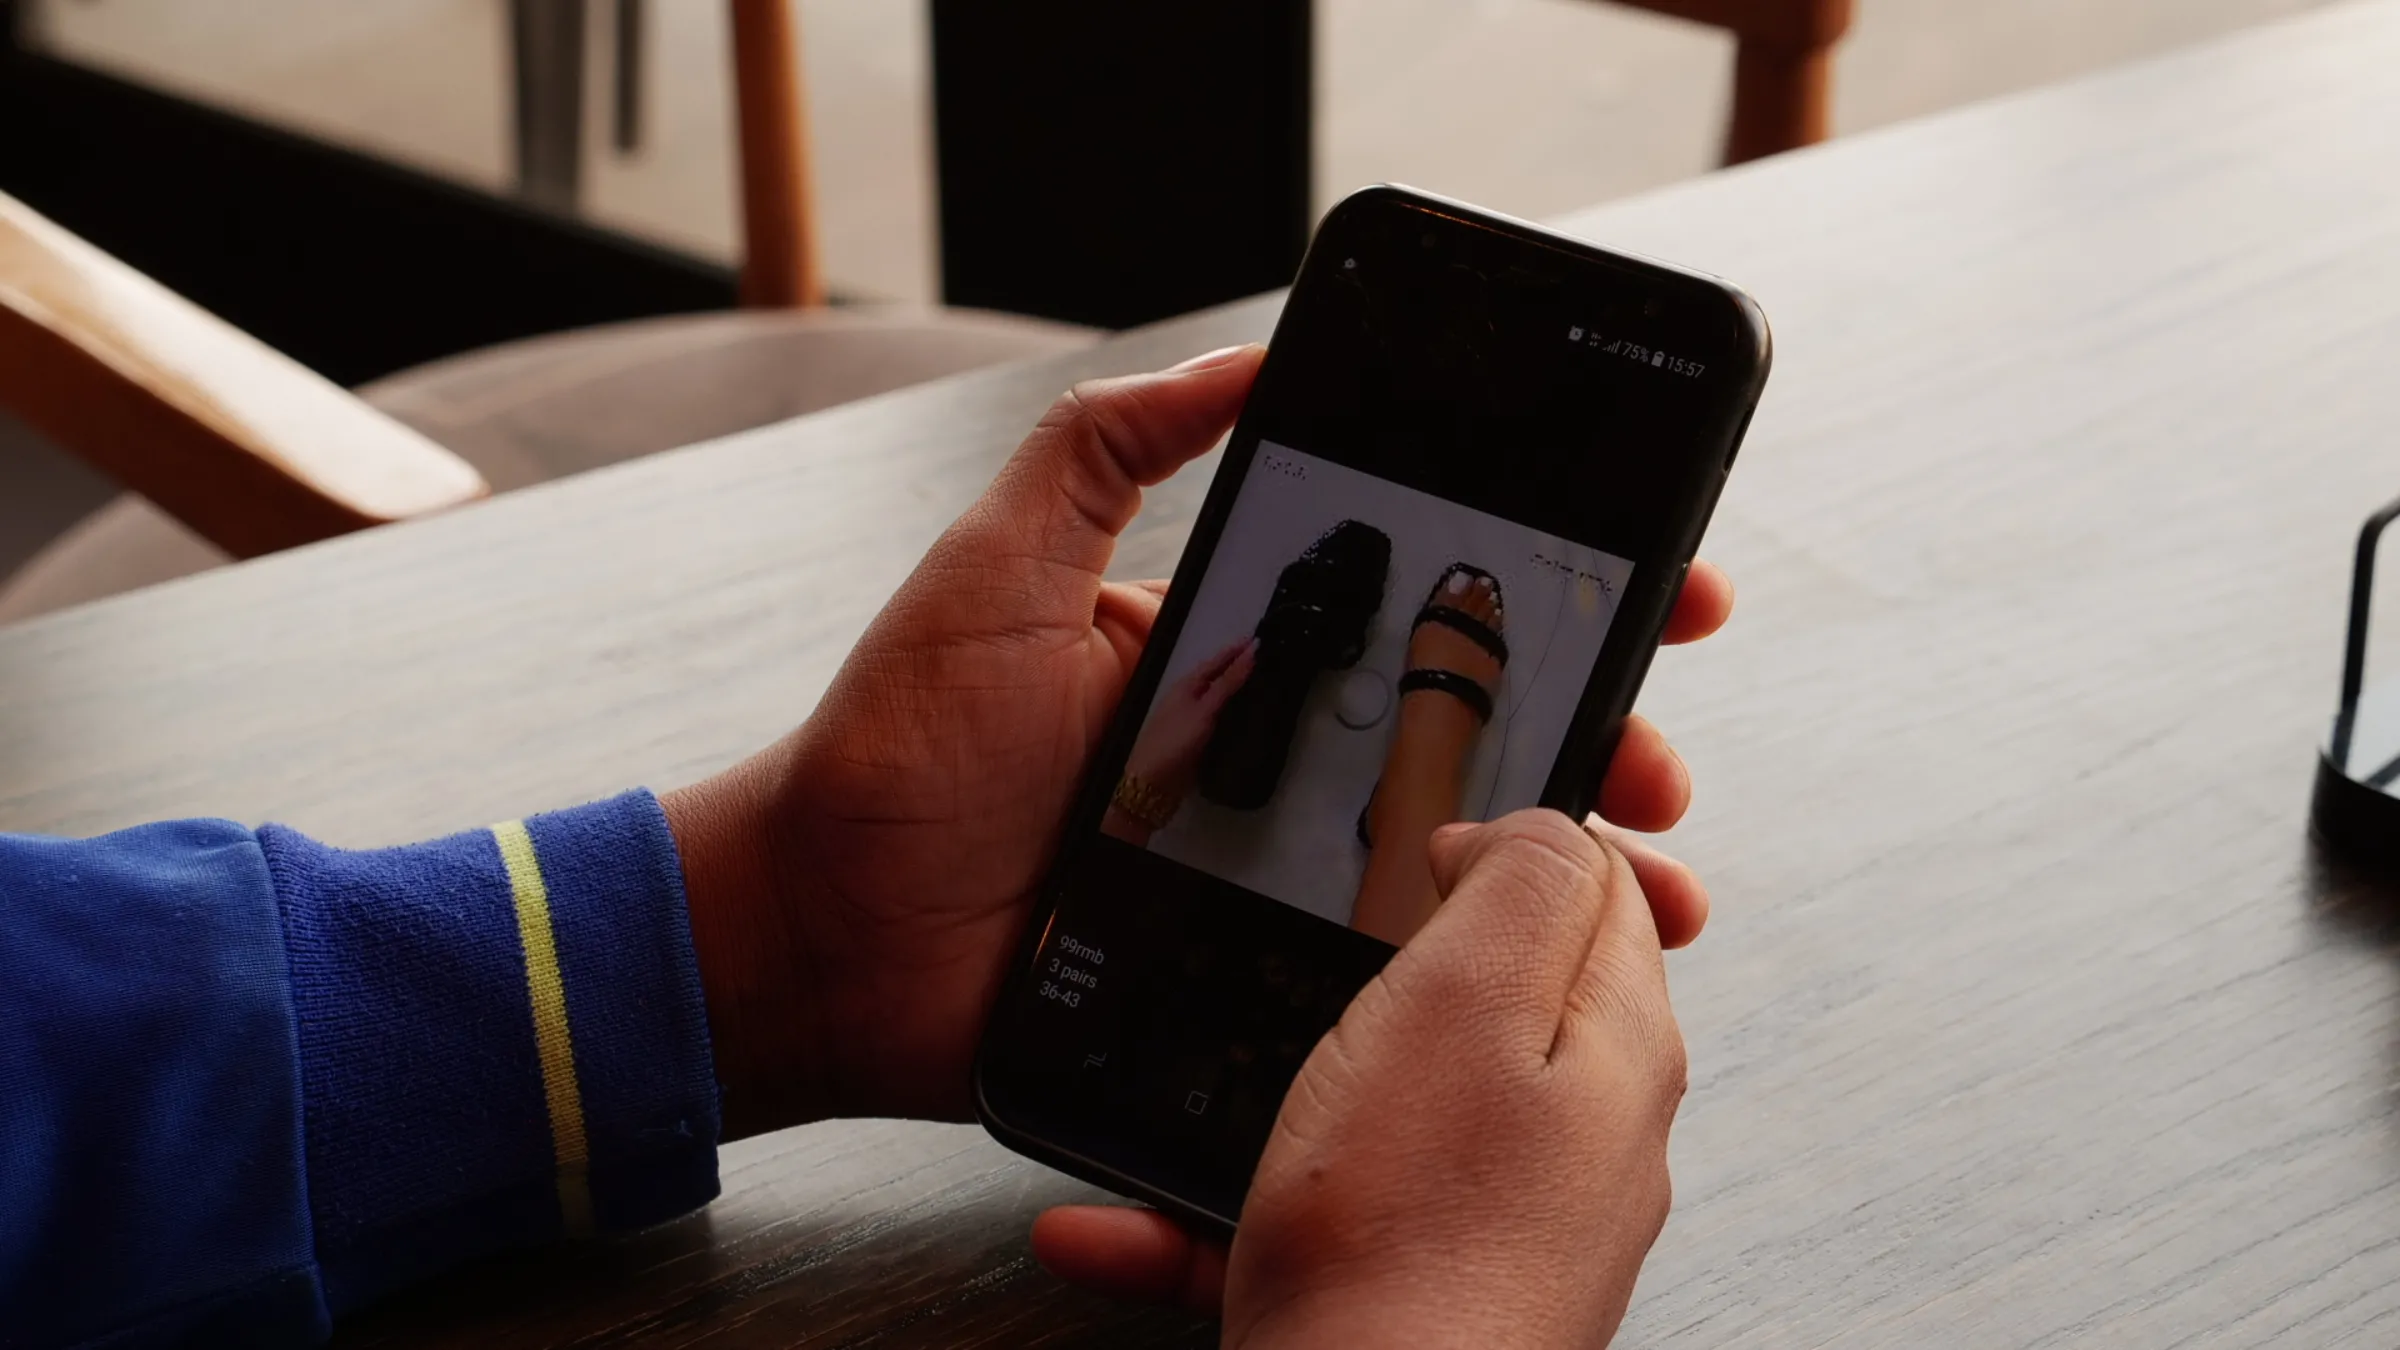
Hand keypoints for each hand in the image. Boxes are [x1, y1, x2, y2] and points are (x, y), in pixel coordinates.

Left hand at [659, 341, 1732, 1135]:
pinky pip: (1383, 981)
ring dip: (1568, 875)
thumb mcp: (1001, 563)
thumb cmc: (898, 748)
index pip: (1420, 616)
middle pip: (1468, 747)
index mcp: (1243, 658)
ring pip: (1452, 870)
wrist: (819, 934)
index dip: (1547, 601)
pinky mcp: (1246, 983)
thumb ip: (1109, 449)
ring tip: (1645, 888)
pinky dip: (1475, 982)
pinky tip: (1546, 985)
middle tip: (1656, 761)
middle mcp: (1275, 764)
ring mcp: (1267, 880)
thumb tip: (1248, 356)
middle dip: (1595, 744)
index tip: (1659, 591)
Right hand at [1037, 813, 1695, 1347]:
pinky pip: (1312, 1210)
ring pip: (1379, 1102)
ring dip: (1273, 1085)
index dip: (1502, 835)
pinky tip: (1131, 1217)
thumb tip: (1532, 829)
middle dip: (1374, 962)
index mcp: (1611, 1040)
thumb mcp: (1472, 997)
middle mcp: (1578, 1130)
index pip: (1599, 880)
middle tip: (1295, 950)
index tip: (1408, 832)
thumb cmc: (1413, 1237)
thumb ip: (1524, 880)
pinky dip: (1222, 1203)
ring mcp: (1501, 1214)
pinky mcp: (1417, 1281)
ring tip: (1185, 1089)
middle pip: (1486, 990)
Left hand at [1105, 637, 1256, 842]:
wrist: (1153, 784)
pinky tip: (1256, 718)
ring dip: (1245, 693)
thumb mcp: (1204, 709)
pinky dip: (1241, 716)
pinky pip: (1226, 721)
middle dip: (1244, 669)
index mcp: (1189, 685)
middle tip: (1274, 660)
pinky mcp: (1203, 741)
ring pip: (1225, 700)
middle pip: (1222, 678)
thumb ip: (1228, 683)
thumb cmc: (1175, 741)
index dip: (1239, 650)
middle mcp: (1192, 699)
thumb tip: (1253, 652)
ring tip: (1272, 685)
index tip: (1264, 638)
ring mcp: (1197, 720)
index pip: (1218, 660)